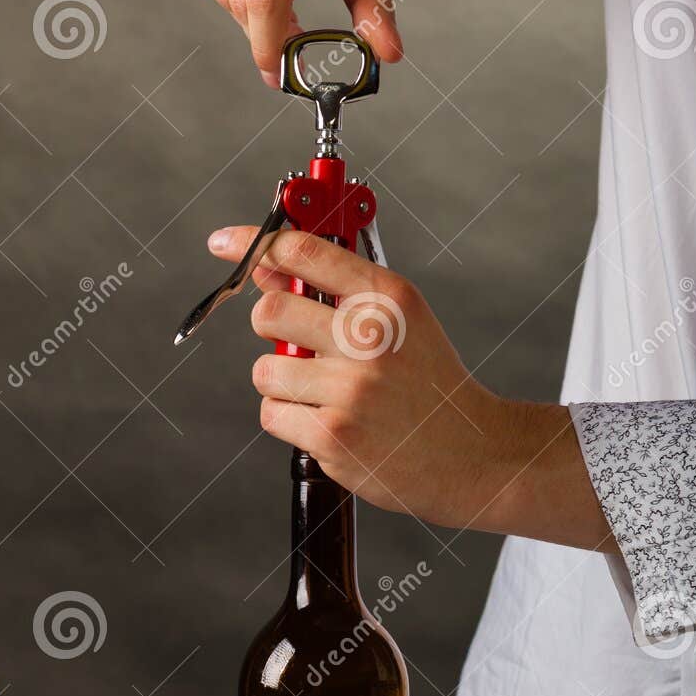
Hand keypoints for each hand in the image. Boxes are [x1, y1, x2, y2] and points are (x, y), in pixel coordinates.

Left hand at [207, 226, 614, 550]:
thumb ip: (334, 290)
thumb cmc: (428, 383)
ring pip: (265, 370)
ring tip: (323, 391)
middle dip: (271, 327)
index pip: (303, 251)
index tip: (225, 244)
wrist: (470, 453)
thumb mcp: (398, 321)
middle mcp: (369, 336)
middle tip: (296, 342)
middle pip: (269, 312)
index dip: (254, 242)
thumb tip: (264, 269)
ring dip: (282, 381)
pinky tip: (327, 420)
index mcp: (388, 297)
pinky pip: (272, 413)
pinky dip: (289, 419)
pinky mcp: (333, 434)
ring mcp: (350, 388)